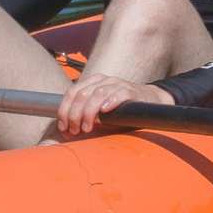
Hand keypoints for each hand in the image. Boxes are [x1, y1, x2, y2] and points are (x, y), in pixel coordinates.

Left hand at [56, 73, 171, 137]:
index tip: (64, 128)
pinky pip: (120, 93)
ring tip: (87, 128)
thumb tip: (67, 132)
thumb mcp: (99, 113)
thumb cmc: (121, 110)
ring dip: (89, 112)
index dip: (64, 111)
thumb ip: (84, 118)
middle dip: (74, 115)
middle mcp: (104, 80)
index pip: (72, 93)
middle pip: (82, 94)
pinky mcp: (132, 91)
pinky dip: (111, 101)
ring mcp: (118, 84)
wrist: (148, 102)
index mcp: (92, 82)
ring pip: (98, 93)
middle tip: (75, 131)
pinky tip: (105, 111)